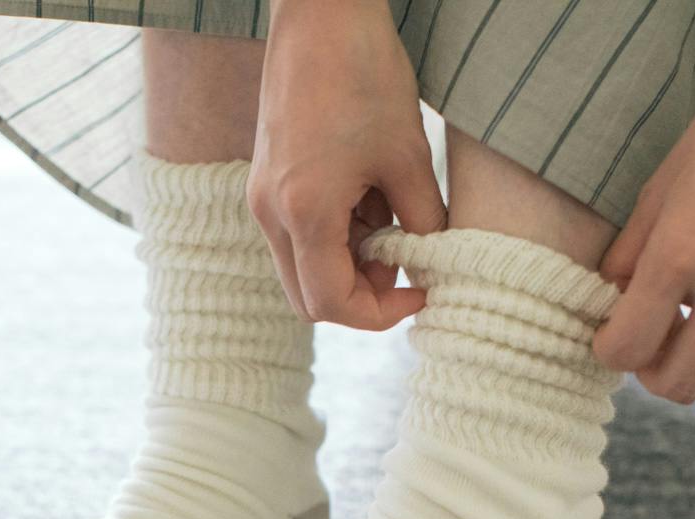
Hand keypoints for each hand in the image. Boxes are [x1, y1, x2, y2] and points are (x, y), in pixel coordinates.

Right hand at [247, 0, 446, 329]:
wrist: (318, 9)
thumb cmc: (363, 72)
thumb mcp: (409, 156)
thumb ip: (422, 222)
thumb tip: (431, 264)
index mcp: (303, 211)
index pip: (332, 303)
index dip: (380, 313)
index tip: (419, 292)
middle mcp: (271, 214)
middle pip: (309, 300)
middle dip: (360, 296)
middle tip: (403, 265)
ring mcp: (263, 199)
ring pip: (304, 270)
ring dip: (350, 263)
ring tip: (390, 216)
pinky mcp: (268, 183)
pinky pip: (299, 236)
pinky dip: (336, 236)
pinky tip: (368, 196)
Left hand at [593, 50, 694, 403]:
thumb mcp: (653, 195)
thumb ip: (625, 260)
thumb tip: (608, 306)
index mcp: (681, 255)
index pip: (629, 349)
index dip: (609, 352)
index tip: (609, 336)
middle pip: (678, 384)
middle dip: (650, 372)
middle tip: (645, 341)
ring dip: (693, 355)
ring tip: (687, 316)